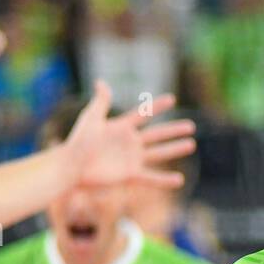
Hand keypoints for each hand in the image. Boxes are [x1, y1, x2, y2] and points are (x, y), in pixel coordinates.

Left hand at [64, 81, 195, 189]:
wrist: (72, 167)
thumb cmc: (78, 142)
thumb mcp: (91, 118)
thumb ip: (101, 101)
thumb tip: (101, 82)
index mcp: (121, 127)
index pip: (144, 114)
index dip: (157, 106)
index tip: (172, 99)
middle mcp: (129, 143)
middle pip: (157, 134)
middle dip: (174, 130)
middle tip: (191, 126)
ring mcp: (131, 159)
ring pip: (158, 153)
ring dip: (175, 149)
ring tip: (191, 144)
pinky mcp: (129, 175)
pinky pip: (150, 178)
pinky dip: (164, 180)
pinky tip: (179, 180)